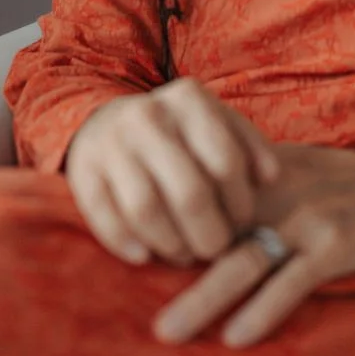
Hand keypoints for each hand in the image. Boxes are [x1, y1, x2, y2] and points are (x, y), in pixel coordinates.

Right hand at [65, 79, 280, 267]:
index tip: (242, 224)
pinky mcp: (83, 171)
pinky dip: (128, 244)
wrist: (106, 119)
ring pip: (147, 210)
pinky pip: (106, 219)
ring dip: (172, 245)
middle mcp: (149, 116)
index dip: (239, 204)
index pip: (226, 162)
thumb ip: (248, 145)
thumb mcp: (215, 121)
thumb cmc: (177, 130)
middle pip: (190, 193)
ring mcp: (113, 143)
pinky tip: (145, 255)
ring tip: (185, 255)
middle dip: (209, 235)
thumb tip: (270, 178)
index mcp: (188, 99)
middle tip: (215, 249)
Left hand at [152, 142, 354, 348]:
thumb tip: (182, 210)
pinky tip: (237, 335)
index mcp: (256, 175)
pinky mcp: (332, 247)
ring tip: (168, 330)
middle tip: (131, 297)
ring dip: (202, 299)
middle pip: (210, 233)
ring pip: (243, 262)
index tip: (133, 260)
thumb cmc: (337, 184)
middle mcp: (274, 193)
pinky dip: (263, 310)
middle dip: (168, 269)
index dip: (163, 231)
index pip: (198, 198)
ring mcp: (304, 220)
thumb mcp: (286, 172)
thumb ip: (240, 189)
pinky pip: (290, 283)